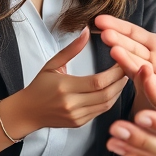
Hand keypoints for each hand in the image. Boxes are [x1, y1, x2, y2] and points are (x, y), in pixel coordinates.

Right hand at [6, 29, 127, 136]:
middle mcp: (72, 104)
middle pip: (106, 94)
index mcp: (65, 87)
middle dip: (120, 81)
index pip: (98, 81)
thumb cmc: (38, 86)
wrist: (26, 112)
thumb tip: (87, 31)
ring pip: (106, 104)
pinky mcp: (79, 123)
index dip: (114, 72)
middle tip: (129, 68)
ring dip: (118, 91)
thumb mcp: (52, 65)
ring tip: (124, 77)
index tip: (122, 61)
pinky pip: (100, 112)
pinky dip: (110, 100)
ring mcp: (76, 116)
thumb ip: (71, 49)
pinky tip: (114, 89)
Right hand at [95, 0, 155, 119]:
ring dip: (127, 63)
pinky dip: (150, 86)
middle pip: (133, 53)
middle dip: (118, 43)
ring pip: (140, 74)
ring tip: (116, 51)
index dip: (118, 27)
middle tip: (105, 34)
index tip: (100, 19)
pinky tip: (146, 72)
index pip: (135, 36)